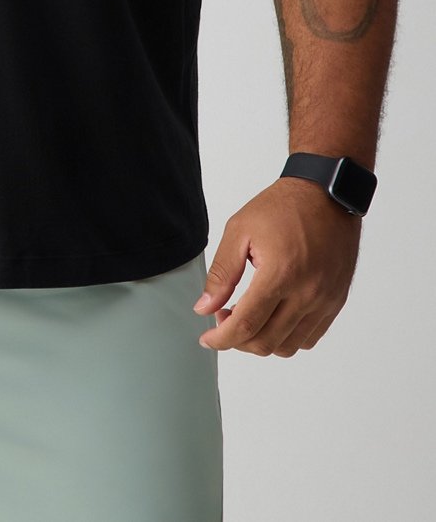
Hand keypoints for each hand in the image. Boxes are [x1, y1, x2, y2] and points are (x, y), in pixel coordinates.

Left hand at [193, 176, 361, 356]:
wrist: (327, 194)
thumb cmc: (282, 207)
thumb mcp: (240, 230)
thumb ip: (221, 274)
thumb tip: (204, 308)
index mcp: (280, 273)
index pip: (246, 325)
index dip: (221, 339)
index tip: (207, 339)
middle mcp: (307, 293)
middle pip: (266, 342)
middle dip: (237, 340)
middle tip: (223, 318)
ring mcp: (325, 300)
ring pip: (288, 346)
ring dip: (262, 341)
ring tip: (247, 316)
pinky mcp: (336, 302)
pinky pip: (309, 338)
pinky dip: (286, 337)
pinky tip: (272, 317)